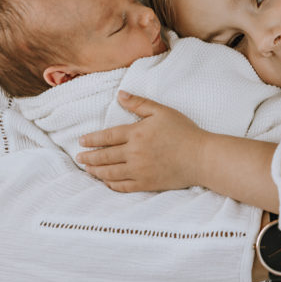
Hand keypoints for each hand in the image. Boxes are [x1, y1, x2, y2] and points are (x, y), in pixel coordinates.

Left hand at [78, 92, 203, 192]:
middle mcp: (134, 153)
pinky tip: (106, 182)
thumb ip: (139, 103)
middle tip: (79, 158)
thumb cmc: (184, 131)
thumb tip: (120, 95)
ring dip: (96, 171)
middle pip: (104, 156)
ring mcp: (139, 171)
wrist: (201, 157)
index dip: (92, 140)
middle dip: (89, 157)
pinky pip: (123, 186)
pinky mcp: (146, 184)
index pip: (107, 137)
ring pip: (110, 173)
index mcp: (136, 133)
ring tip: (88, 169)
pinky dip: (111, 184)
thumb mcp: (162, 111)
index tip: (81, 142)